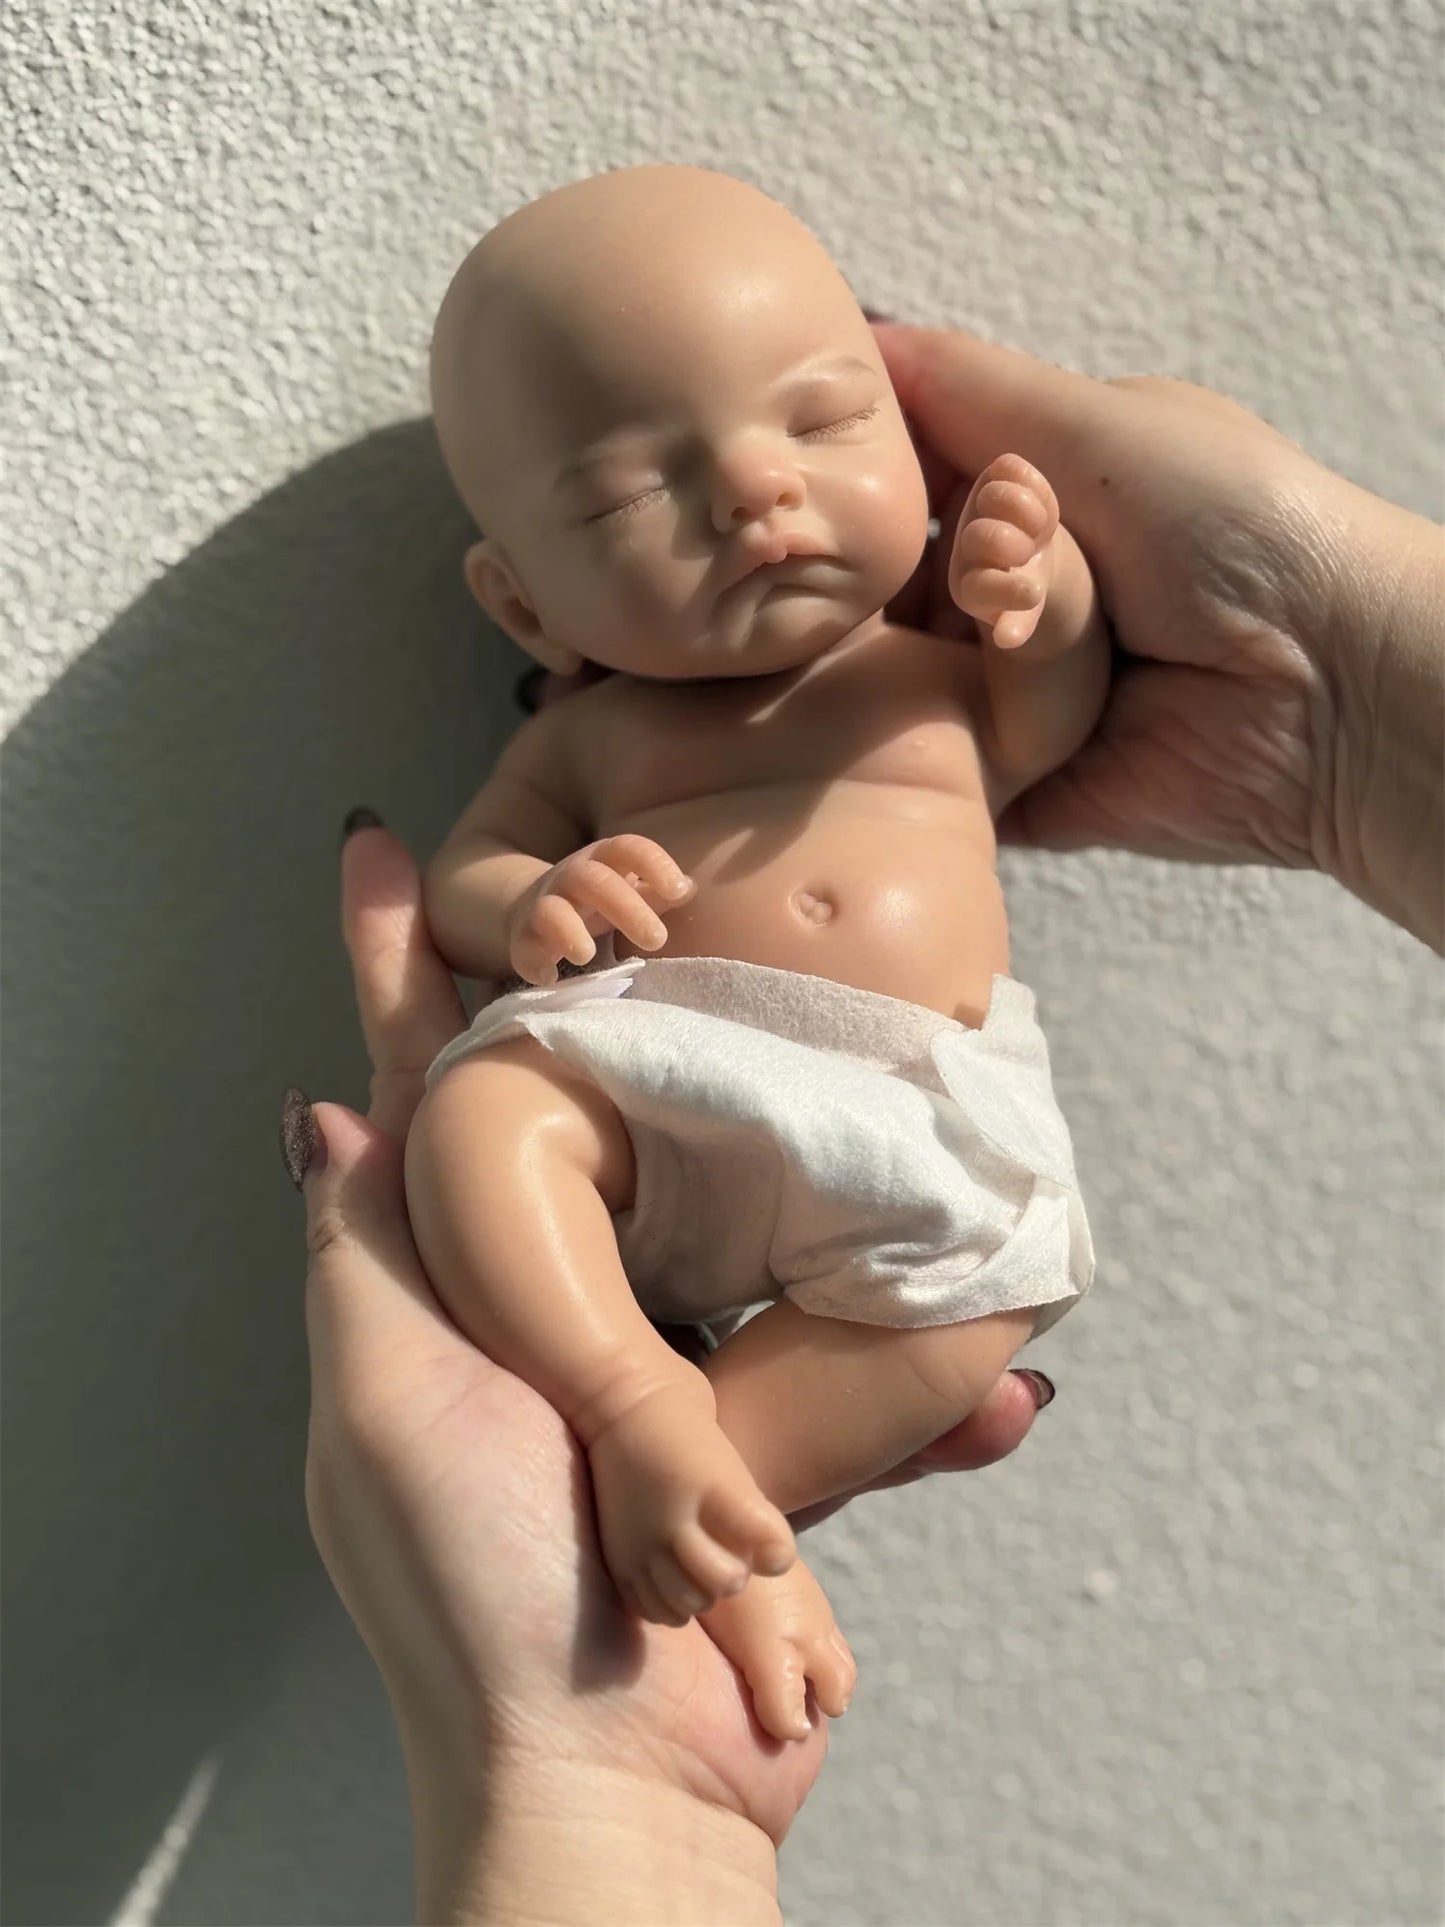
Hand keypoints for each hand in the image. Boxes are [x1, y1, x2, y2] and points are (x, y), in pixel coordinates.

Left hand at [286, 816, 1049, 1914]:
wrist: (612, 1783)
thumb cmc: (477, 1594)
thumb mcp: (390, 1399)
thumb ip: (367, 1253)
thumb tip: (319, 1113)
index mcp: (447, 1286)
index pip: (417, 1082)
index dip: (395, 961)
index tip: (382, 845)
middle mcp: (544, 1309)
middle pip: (586, 1121)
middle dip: (618, 1018)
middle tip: (658, 901)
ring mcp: (652, 1376)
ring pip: (730, 1232)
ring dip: (801, 1185)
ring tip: (862, 1086)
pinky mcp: (743, 1449)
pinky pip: (826, 1377)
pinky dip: (903, 1380)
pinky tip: (990, 1369)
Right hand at [505, 833, 694, 984]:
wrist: (532, 907)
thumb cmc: (596, 900)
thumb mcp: (626, 888)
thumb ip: (656, 891)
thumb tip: (690, 888)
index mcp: (602, 860)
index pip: (627, 848)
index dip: (653, 864)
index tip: (678, 890)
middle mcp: (570, 877)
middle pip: (595, 881)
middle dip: (627, 908)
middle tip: (657, 939)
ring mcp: (543, 906)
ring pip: (550, 910)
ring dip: (568, 930)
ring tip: (587, 956)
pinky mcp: (523, 939)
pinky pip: (523, 947)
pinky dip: (535, 961)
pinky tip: (549, 977)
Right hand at [874, 320, 1443, 945]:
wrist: (1330, 687)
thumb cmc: (1239, 528)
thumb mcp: (1093, 421)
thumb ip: (961, 385)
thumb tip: (854, 335)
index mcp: (1025, 498)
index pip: (892, 487)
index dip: (858, 484)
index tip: (849, 480)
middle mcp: (1004, 597)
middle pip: (880, 588)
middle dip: (916, 578)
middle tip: (1006, 572)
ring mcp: (1002, 697)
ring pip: (892, 681)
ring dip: (948, 662)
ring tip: (1036, 651)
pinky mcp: (1009, 787)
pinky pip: (923, 774)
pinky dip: (929, 755)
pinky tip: (967, 726)